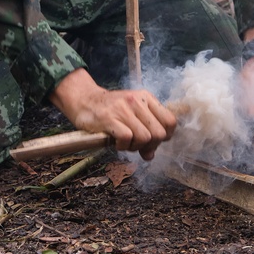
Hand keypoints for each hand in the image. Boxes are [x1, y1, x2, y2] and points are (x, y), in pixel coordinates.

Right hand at [49, 68, 176, 160]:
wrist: (83, 100)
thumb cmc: (109, 110)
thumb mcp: (131, 115)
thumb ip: (144, 133)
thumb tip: (150, 155)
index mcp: (146, 98)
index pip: (170, 121)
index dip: (165, 136)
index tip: (152, 141)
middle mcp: (137, 100)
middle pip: (159, 133)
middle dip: (150, 145)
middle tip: (136, 144)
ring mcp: (123, 109)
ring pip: (145, 137)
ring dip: (135, 147)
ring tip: (124, 143)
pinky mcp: (109, 118)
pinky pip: (127, 138)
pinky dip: (123, 146)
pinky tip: (115, 142)